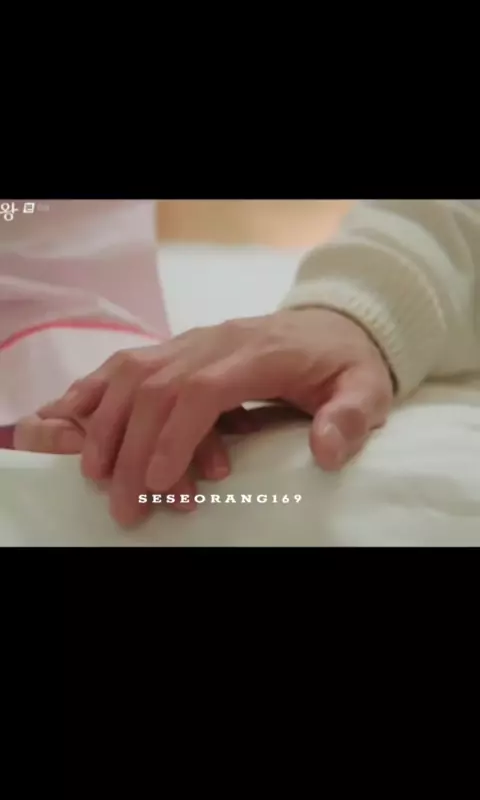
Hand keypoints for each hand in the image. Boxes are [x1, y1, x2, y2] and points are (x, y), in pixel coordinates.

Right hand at [38, 308, 394, 525]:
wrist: (333, 325)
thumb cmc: (345, 365)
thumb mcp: (367, 391)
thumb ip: (350, 418)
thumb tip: (326, 452)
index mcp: (260, 353)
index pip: (202, 388)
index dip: (174, 436)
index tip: (157, 483)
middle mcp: (217, 341)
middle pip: (157, 387)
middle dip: (132, 447)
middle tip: (126, 506)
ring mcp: (193, 340)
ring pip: (133, 373)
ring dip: (108, 424)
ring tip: (97, 476)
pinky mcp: (178, 347)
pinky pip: (127, 363)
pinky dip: (98, 391)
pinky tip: (75, 422)